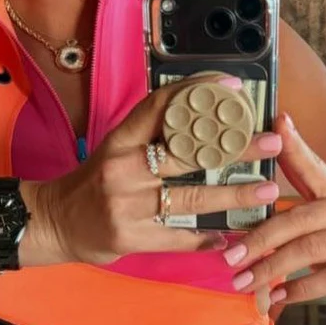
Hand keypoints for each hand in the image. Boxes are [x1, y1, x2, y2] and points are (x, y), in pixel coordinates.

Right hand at [28, 75, 283, 265]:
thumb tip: (205, 119)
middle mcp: (123, 167)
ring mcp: (126, 203)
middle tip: (270, 143)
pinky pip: (178, 236)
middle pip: (187, 152)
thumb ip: (153, 135)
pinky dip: (207, 237)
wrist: (54, 222)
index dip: (199, 93)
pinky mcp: (129, 236)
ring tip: (268, 190)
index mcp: (121, 139)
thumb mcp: (116, 148)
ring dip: (234, 194)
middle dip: (234, 148)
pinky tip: (232, 236)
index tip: (233, 88)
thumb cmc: (94, 181)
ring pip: (191, 196)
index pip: (162, 106)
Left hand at [221, 113, 325, 306]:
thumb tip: (259, 172)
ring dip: (272, 268)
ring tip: (245, 281)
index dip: (295, 145)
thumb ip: (297, 193)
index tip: (278, 122)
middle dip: (260, 239)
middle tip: (231, 257)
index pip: (313, 166)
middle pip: (300, 218)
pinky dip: (298, 289)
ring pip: (310, 250)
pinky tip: (277, 296)